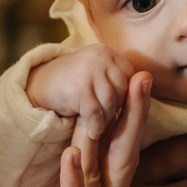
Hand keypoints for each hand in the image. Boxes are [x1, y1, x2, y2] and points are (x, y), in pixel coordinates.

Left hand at [0, 74, 152, 186]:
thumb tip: (63, 169)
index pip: (116, 161)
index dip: (125, 122)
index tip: (133, 80)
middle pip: (121, 163)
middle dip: (131, 118)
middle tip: (141, 75)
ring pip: (103, 184)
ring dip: (107, 140)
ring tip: (112, 99)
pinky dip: (71, 186)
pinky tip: (71, 155)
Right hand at [25, 44, 139, 140]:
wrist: (40, 85)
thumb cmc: (73, 84)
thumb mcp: (97, 76)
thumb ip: (117, 79)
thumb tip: (146, 85)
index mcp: (108, 53)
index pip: (129, 77)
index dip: (125, 96)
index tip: (116, 108)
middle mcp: (101, 57)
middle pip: (123, 90)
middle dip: (116, 108)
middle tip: (106, 119)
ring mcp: (90, 71)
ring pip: (111, 103)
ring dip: (106, 119)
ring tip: (100, 126)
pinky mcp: (80, 88)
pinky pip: (96, 113)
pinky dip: (96, 126)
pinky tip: (93, 132)